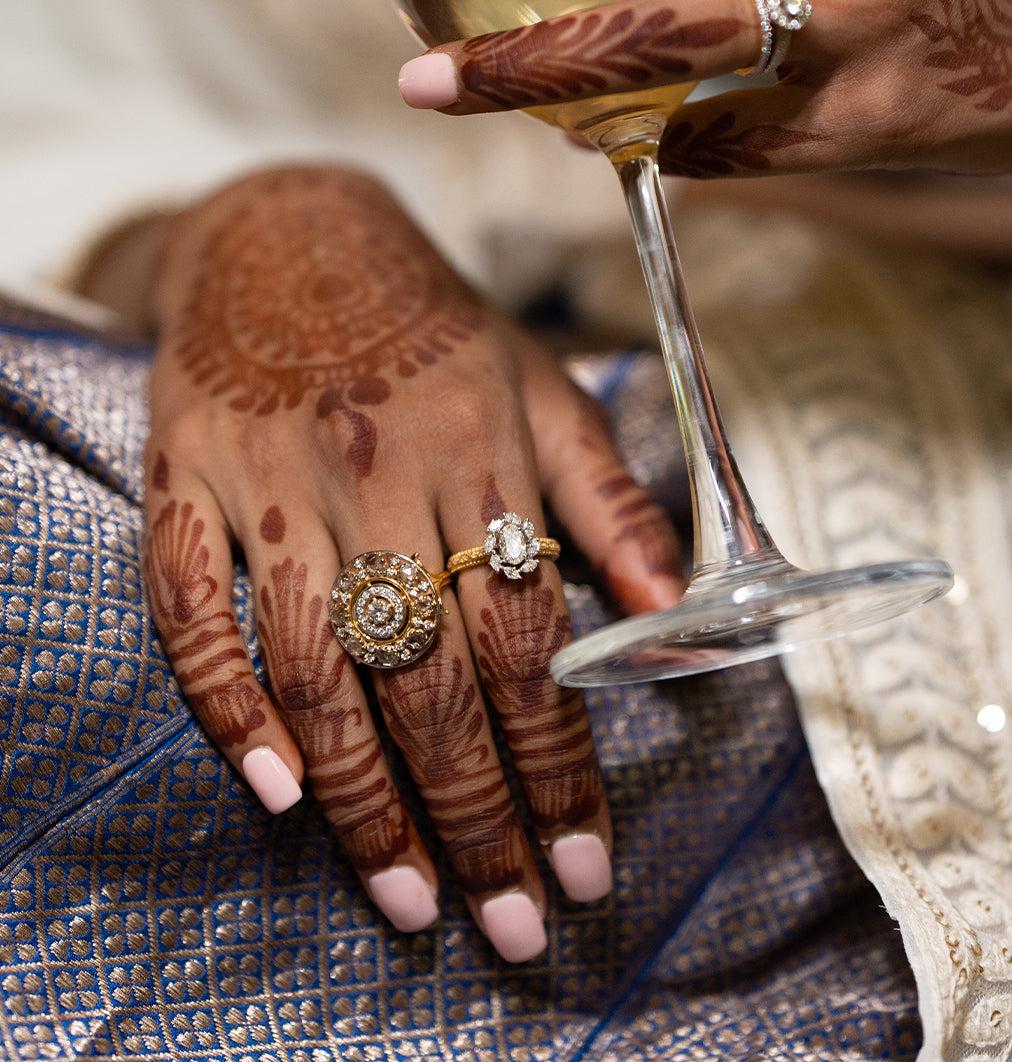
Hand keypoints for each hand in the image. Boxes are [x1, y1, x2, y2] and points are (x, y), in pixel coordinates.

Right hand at [142, 163, 682, 960]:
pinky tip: (275, 786)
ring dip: (363, 793)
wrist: (289, 238)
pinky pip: (190, 605)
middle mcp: (375, 475)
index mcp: (477, 453)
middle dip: (477, 812)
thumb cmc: (430, 328)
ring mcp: (272, 483)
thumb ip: (605, 493)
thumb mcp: (540, 385)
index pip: (527, 639)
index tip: (586, 859)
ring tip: (408, 894)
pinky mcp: (187, 480)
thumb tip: (675, 601)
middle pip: (429, 675)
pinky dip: (225, 700)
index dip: (560, 760)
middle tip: (512, 921)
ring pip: (316, 662)